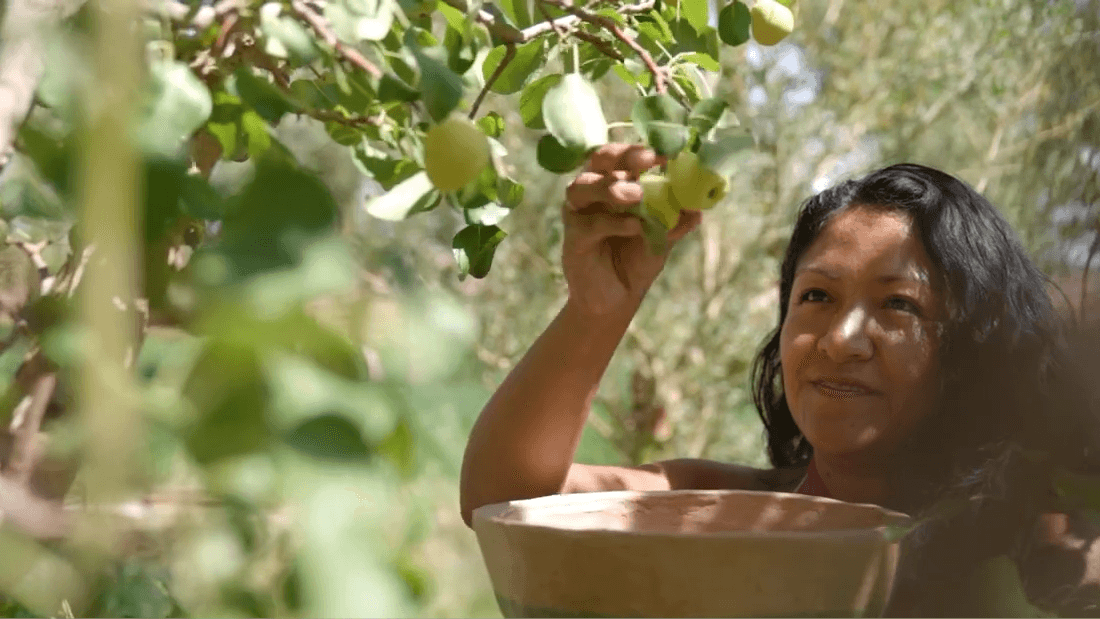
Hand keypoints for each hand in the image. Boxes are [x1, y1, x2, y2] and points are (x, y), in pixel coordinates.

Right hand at [562, 143, 701, 316]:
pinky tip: (634, 227)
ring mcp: (579, 214)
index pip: (623, 155)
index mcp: (615, 182)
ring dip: (610, 187)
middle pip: (599, 160)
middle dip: (622, 157)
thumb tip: (699, 207)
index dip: (640, 150)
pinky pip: (589, 224)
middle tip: (648, 161)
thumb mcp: (663, 237)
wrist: (618, 298)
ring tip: (637, 195)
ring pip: (583, 187)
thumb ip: (677, 220)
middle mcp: (592, 192)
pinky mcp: (573, 238)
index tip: (666, 154)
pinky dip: (613, 223)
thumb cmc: (637, 258)